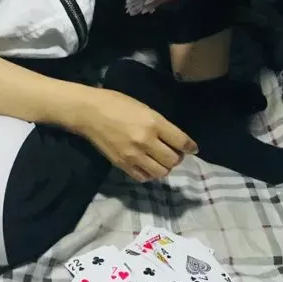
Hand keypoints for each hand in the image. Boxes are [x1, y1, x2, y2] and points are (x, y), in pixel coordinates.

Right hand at [72, 87, 197, 181]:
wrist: (89, 113)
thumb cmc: (118, 104)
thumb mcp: (145, 108)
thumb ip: (161, 125)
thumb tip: (176, 141)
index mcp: (153, 122)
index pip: (181, 141)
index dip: (191, 147)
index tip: (193, 149)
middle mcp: (145, 141)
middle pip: (173, 160)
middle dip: (177, 158)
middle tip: (173, 153)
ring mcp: (133, 155)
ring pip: (161, 172)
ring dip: (164, 167)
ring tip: (160, 160)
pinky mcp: (122, 164)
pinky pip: (143, 178)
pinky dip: (149, 174)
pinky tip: (147, 166)